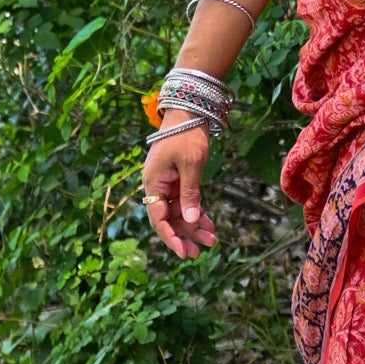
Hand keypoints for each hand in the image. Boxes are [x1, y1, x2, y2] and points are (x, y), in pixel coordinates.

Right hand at [142, 113, 217, 258]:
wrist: (189, 111)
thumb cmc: (187, 135)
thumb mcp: (191, 164)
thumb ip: (190, 193)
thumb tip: (190, 221)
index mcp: (153, 183)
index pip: (158, 218)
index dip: (170, 237)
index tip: (184, 252)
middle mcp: (156, 186)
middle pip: (168, 219)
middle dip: (185, 235)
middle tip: (200, 252)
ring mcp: (167, 184)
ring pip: (178, 212)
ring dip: (193, 226)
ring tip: (212, 239)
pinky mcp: (177, 180)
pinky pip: (185, 202)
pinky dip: (196, 212)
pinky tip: (209, 223)